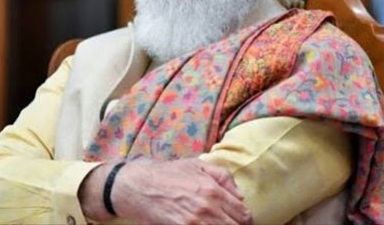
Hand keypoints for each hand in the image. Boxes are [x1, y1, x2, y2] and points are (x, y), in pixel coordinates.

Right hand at [79, 158, 250, 224]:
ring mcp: (194, 223)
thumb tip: (239, 195)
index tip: (241, 220)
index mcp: (213, 190)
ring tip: (217, 223)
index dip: (245, 219)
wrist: (138, 186)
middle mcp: (207, 208)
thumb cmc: (167, 174)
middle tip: (230, 223)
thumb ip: (223, 177)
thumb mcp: (197, 165)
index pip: (243, 214)